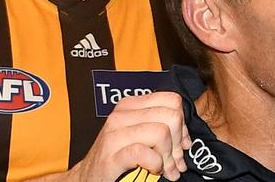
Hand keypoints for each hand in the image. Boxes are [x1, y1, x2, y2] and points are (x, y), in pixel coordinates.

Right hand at [73, 91, 190, 181]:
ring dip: (168, 156)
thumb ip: (159, 128)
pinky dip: (155, 164)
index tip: (181, 143)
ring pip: (161, 132)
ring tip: (165, 169)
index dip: (182, 123)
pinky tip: (152, 169)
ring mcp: (114, 134)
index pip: (171, 100)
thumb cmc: (116, 156)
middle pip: (170, 116)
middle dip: (178, 142)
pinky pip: (143, 152)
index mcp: (130, 105)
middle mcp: (121, 115)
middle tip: (175, 161)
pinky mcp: (111, 156)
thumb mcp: (137, 135)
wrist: (88, 177)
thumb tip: (185, 139)